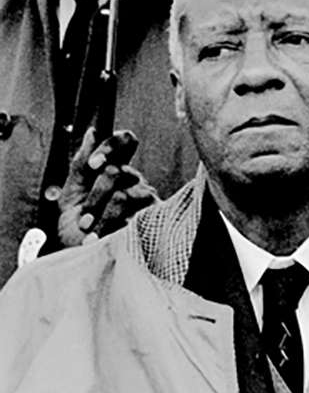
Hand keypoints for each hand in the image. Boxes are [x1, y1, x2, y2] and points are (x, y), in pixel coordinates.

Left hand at [56, 129, 157, 247]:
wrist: (87, 260)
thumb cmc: (80, 229)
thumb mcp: (71, 195)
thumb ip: (80, 165)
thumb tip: (92, 132)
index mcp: (116, 169)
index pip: (126, 141)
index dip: (112, 146)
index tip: (94, 164)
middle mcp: (135, 180)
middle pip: (119, 171)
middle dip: (96, 195)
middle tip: (83, 217)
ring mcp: (146, 198)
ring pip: (124, 194)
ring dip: (100, 215)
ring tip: (90, 231)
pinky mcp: (153, 217)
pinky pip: (133, 214)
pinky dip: (110, 227)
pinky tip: (100, 238)